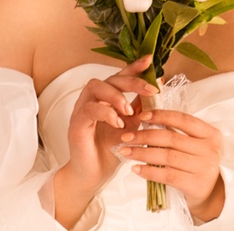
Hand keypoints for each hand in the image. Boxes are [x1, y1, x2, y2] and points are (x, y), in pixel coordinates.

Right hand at [56, 56, 157, 209]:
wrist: (95, 174)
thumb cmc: (112, 149)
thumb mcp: (133, 126)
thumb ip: (141, 109)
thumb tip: (157, 91)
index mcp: (107, 97)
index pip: (121, 76)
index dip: (134, 67)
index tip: (149, 60)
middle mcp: (93, 99)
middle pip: (111, 78)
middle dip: (132, 81)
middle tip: (150, 90)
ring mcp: (82, 110)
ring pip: (96, 87)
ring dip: (116, 96)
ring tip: (129, 110)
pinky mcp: (76, 124)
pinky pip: (88, 109)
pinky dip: (106, 113)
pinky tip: (118, 123)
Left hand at [120, 107, 225, 220]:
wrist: (211, 193)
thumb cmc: (198, 164)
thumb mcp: (196, 146)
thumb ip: (179, 134)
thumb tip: (149, 121)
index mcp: (210, 134)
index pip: (183, 120)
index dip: (162, 116)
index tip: (142, 116)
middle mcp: (209, 149)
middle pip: (171, 138)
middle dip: (145, 136)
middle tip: (126, 137)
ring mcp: (203, 167)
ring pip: (167, 156)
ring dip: (142, 153)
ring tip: (126, 152)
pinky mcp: (194, 184)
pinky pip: (167, 175)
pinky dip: (149, 171)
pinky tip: (136, 168)